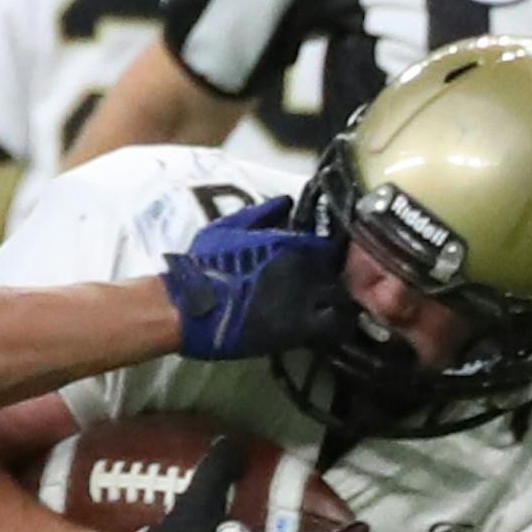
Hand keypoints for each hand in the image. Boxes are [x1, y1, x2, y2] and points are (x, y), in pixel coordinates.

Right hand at [163, 197, 354, 360]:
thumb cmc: (203, 265)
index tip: (316, 262)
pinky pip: (332, 327)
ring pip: (340, 299)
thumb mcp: (228, 228)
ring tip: (327, 310)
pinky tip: (328, 330)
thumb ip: (261, 214)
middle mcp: (305, 267)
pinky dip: (335, 327)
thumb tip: (287, 201)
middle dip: (331, 278)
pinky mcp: (298, 329)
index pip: (325, 245)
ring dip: (336, 303)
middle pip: (336, 272)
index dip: (323, 254)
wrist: (191, 306)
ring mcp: (304, 298)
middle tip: (321, 288)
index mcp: (291, 242)